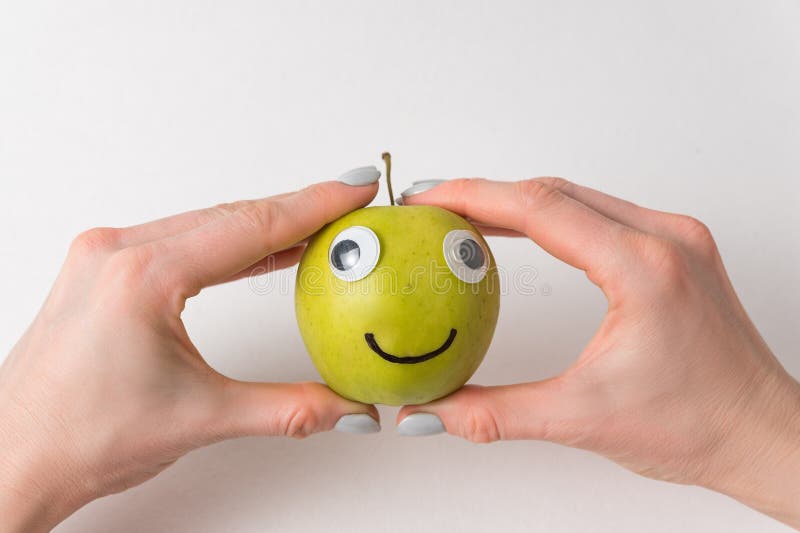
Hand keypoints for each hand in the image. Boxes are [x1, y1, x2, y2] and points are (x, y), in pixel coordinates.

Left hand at [0, 179, 380, 531]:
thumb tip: (346, 408)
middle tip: (349, 203)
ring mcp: (105, 257)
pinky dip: (228, 243)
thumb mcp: (201, 418)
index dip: (314, 206)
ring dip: (264, 225)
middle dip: (298, 209)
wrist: (15, 459)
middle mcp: (118, 253)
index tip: (354, 188)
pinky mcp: (102, 270)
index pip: (251, 228)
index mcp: (142, 276)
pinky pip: (180, 239)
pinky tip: (261, 249)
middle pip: (232, 216)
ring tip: (317, 224)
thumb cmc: (79, 437)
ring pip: (205, 224)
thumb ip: (288, 408)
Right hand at [398, 178, 799, 527]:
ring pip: (579, 196)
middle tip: (433, 207)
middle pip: (554, 191)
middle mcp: (665, 239)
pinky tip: (524, 228)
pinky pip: (601, 212)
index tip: (428, 200)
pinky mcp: (678, 248)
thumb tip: (432, 412)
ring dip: (518, 201)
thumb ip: (496, 413)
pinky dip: (552, 214)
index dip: (473, 196)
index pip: (540, 208)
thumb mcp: (582, 419)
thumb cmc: (698, 426)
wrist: (761, 435)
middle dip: (485, 193)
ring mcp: (676, 238)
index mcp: (644, 268)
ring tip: (466, 216)